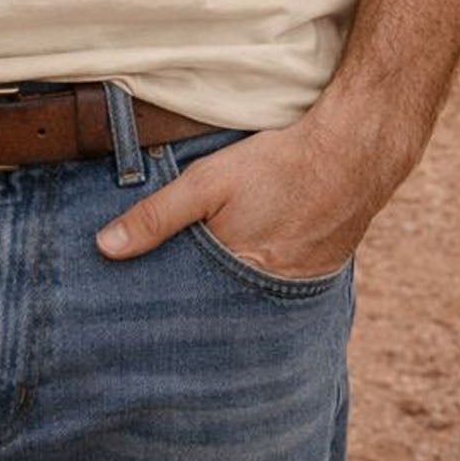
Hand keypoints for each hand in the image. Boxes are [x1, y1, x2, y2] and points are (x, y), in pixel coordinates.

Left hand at [94, 110, 409, 278]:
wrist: (354, 153)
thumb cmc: (277, 165)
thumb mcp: (207, 183)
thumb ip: (156, 216)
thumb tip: (105, 248)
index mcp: (234, 280)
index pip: (188, 307)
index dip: (165, 303)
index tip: (137, 307)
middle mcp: (267, 296)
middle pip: (218, 306)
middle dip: (194, 302)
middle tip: (166, 299)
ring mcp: (297, 289)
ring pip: (248, 296)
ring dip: (229, 290)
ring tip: (207, 279)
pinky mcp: (317, 275)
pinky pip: (279, 287)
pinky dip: (260, 277)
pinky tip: (250, 258)